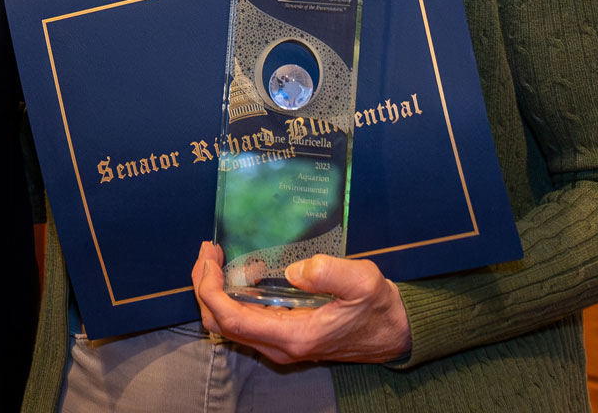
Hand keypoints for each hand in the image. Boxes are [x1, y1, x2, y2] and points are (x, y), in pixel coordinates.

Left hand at [192, 241, 411, 365]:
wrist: (392, 332)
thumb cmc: (376, 306)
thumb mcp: (362, 281)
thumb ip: (329, 273)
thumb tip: (294, 270)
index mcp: (293, 337)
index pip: (232, 321)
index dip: (211, 290)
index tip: (209, 258)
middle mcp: (279, 346)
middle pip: (220, 323)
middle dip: (205, 286)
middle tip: (208, 250)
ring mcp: (279, 343)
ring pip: (228, 324)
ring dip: (215, 290)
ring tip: (217, 255)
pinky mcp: (282, 335)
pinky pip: (243, 320)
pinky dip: (230, 295)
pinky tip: (240, 269)